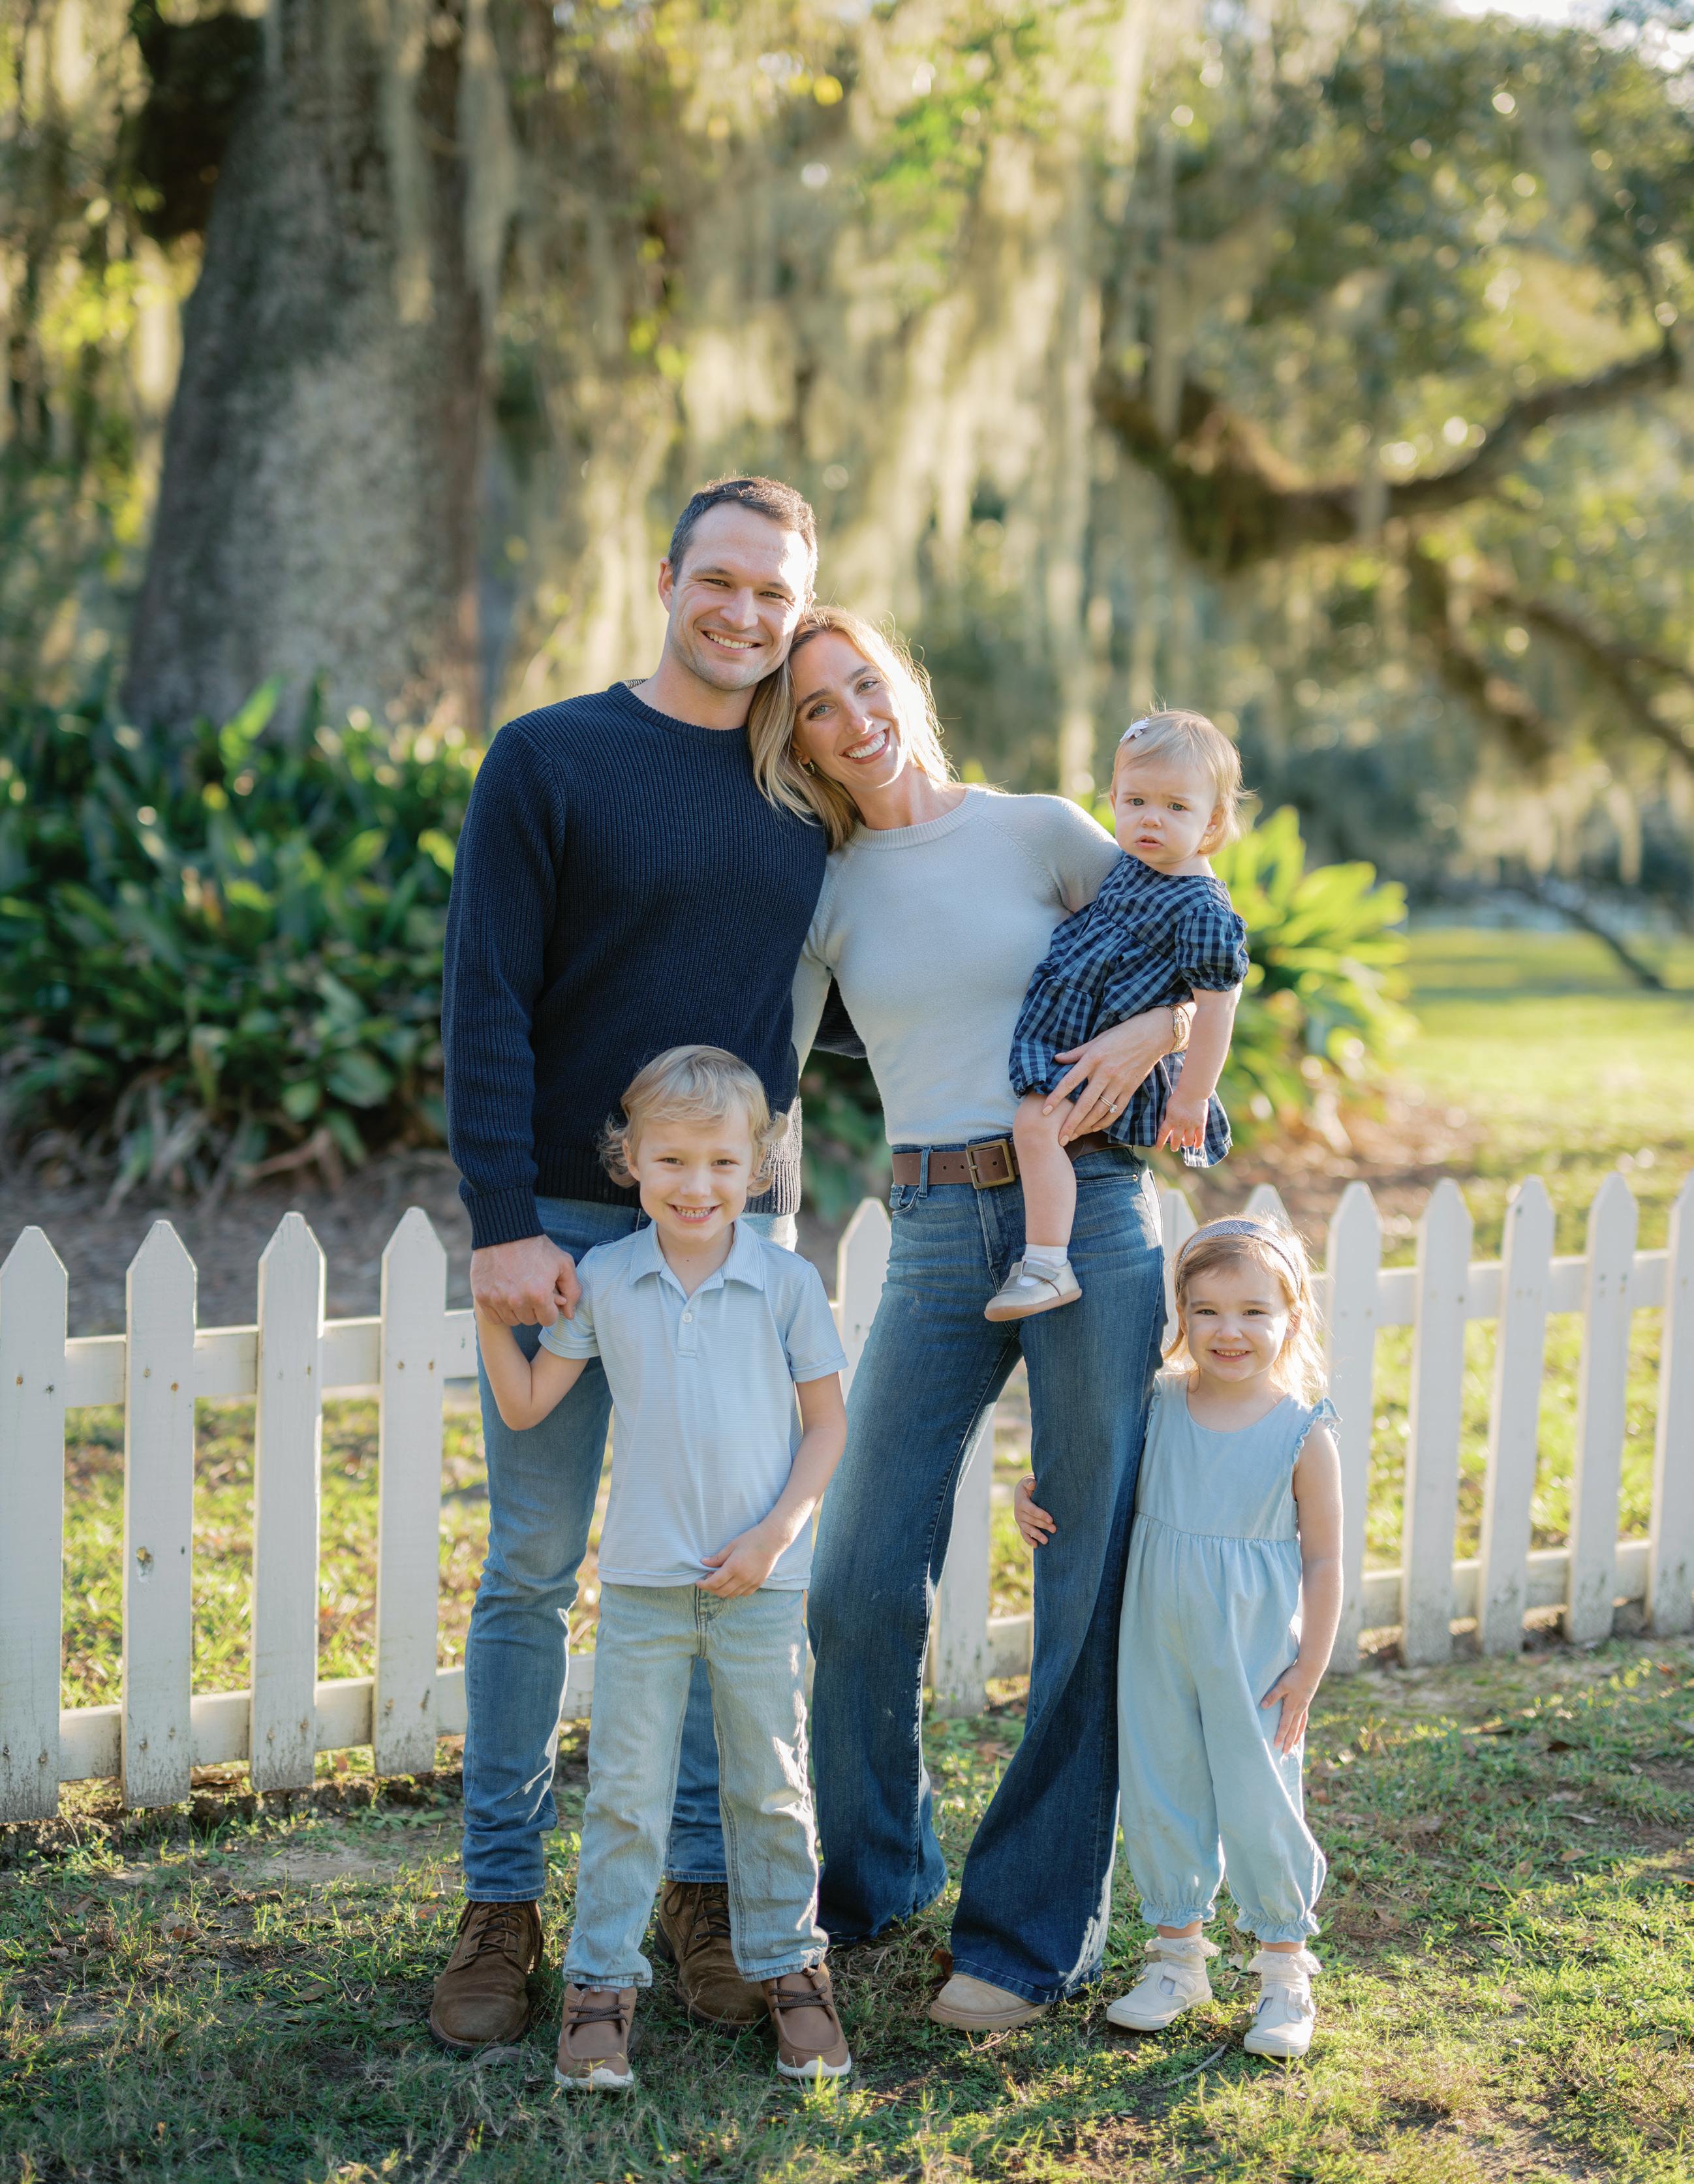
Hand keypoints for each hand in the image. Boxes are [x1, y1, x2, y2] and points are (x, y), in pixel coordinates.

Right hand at [470, 1234, 580, 1325]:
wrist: (505, 1230)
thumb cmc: (537, 1247)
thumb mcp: (563, 1263)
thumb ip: (572, 1291)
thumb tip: (569, 1315)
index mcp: (538, 1295)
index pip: (548, 1320)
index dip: (550, 1309)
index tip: (546, 1296)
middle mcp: (516, 1301)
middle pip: (530, 1320)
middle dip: (534, 1308)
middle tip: (532, 1290)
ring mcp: (497, 1299)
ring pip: (512, 1320)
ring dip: (517, 1310)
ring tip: (518, 1290)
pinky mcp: (481, 1296)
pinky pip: (495, 1318)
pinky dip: (501, 1311)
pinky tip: (505, 1295)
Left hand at [699, 1524, 781, 1597]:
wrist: (772, 1540)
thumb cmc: (751, 1539)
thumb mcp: (731, 1545)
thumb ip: (717, 1557)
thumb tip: (703, 1562)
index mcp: (733, 1567)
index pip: (714, 1583)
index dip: (703, 1585)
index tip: (699, 1582)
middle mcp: (742, 1577)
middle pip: (721, 1592)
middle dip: (711, 1589)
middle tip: (708, 1579)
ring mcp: (751, 1582)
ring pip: (732, 1595)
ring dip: (722, 1591)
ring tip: (720, 1580)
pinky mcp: (758, 1584)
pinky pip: (743, 1594)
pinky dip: (735, 1592)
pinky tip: (732, 1583)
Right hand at [1014, 1476, 1055, 1549]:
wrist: (1020, 1492)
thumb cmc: (1028, 1486)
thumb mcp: (1028, 1482)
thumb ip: (1030, 1483)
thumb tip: (1032, 1484)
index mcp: (1021, 1502)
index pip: (1032, 1510)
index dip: (1041, 1515)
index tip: (1051, 1519)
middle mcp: (1018, 1512)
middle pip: (1032, 1521)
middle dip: (1043, 1526)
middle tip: (1054, 1529)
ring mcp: (1019, 1520)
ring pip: (1028, 1529)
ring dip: (1037, 1535)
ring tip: (1046, 1541)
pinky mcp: (1021, 1525)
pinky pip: (1024, 1534)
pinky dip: (1029, 1540)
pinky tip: (1036, 1546)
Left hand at [1042, 1009, 1173, 1141]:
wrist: (1152, 1035)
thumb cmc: (1122, 1034)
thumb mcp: (1097, 1039)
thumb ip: (1076, 1052)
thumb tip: (1057, 1059)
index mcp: (1094, 1058)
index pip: (1070, 1082)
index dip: (1056, 1097)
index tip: (1044, 1111)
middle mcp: (1106, 1073)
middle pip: (1084, 1104)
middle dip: (1070, 1124)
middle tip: (1059, 1139)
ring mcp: (1119, 1083)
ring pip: (1099, 1111)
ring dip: (1085, 1127)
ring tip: (1073, 1136)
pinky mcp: (1130, 1089)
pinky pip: (1116, 1110)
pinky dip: (1104, 1122)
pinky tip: (1093, 1128)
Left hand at [1156, 1090, 1207, 1154]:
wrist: (1193, 1091)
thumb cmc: (1179, 1096)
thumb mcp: (1169, 1107)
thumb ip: (1169, 1117)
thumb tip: (1168, 1126)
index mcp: (1171, 1119)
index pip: (1163, 1134)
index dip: (1160, 1143)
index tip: (1158, 1149)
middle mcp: (1180, 1124)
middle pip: (1176, 1139)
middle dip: (1174, 1146)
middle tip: (1173, 1148)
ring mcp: (1191, 1124)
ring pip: (1188, 1140)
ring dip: (1185, 1144)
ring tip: (1185, 1144)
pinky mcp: (1200, 1123)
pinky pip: (1200, 1136)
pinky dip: (1198, 1142)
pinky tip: (1197, 1146)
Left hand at [1260, 1662, 1321, 1754]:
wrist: (1311, 1668)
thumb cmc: (1295, 1675)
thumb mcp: (1282, 1685)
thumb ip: (1272, 1696)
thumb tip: (1263, 1707)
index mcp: (1292, 1706)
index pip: (1285, 1725)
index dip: (1280, 1736)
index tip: (1276, 1746)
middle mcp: (1299, 1709)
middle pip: (1293, 1728)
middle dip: (1289, 1741)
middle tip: (1285, 1752)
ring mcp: (1304, 1705)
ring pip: (1300, 1724)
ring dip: (1296, 1735)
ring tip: (1295, 1744)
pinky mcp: (1307, 1701)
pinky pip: (1304, 1717)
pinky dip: (1302, 1725)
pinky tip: (1301, 1726)